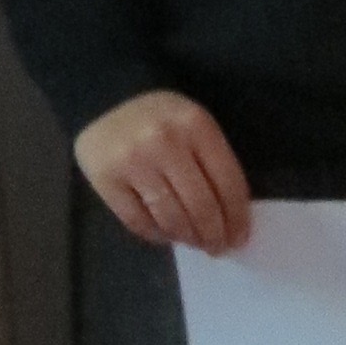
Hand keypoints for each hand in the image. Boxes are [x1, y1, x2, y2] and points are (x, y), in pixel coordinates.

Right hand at [75, 89, 252, 253]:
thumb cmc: (161, 116)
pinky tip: (167, 234)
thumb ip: (212, 162)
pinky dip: (157, 235)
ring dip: (188, 238)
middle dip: (214, 235)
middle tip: (218, 248)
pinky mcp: (105, 180)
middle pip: (200, 206)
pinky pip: (138, 221)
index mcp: (195, 125)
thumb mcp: (195, 124)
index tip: (240, 237)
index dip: (237, 216)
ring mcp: (132, 162)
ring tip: (195, 242)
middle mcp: (164, 143)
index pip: (227, 182)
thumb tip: (230, 218)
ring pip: (170, 218)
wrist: (106, 97)